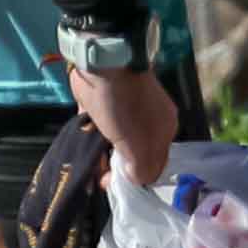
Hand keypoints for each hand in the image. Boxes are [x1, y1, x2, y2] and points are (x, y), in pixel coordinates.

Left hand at [69, 58, 176, 190]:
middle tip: (100, 177)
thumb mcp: (137, 143)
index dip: (136, 178)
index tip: (115, 184)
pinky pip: (99, 129)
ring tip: (88, 166)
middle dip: (118, 169)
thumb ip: (142, 168)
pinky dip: (91, 140)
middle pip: (135, 155)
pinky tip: (83, 148)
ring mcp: (126, 112)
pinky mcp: (104, 105)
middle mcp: (149, 122)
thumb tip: (139, 181)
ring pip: (115, 143)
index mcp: (164, 130)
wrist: (105, 63)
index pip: (154, 165)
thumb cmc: (125, 106)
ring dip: (103, 156)